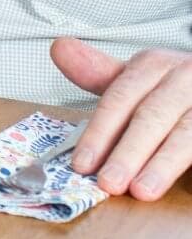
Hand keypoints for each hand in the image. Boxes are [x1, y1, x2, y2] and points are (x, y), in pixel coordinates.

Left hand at [50, 36, 191, 199]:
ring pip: (185, 134)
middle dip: (128, 152)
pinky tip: (189, 186)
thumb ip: (102, 74)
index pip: (120, 97)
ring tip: (141, 190)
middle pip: (151, 116)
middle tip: (107, 183)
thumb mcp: (140, 79)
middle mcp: (184, 77)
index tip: (82, 163)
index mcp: (155, 65)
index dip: (100, 132)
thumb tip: (59, 48)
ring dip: (163, 164)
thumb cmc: (175, 89)